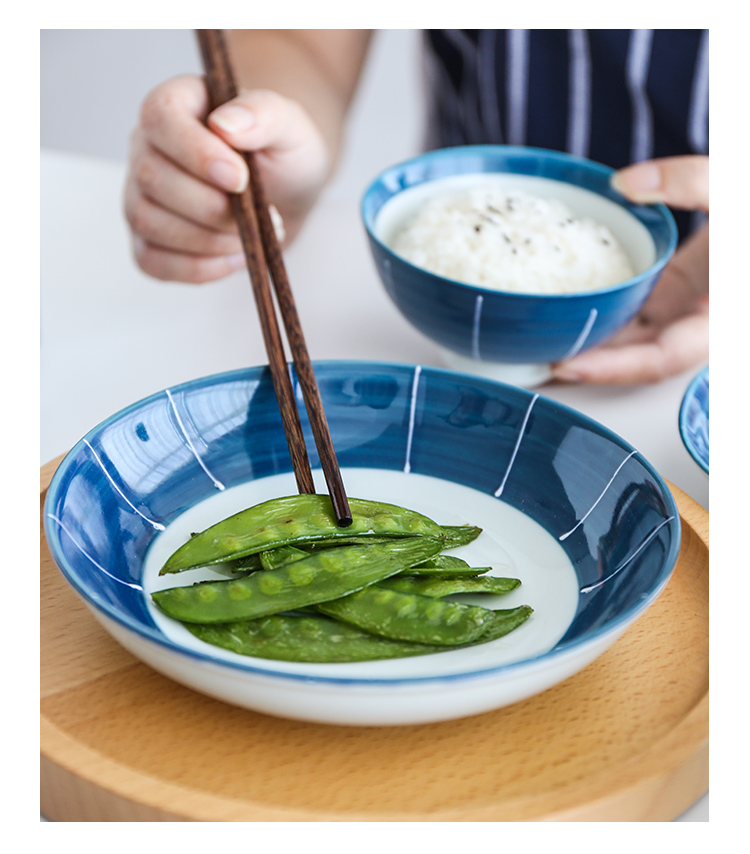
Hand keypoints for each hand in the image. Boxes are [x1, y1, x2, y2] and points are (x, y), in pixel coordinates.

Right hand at [124, 75, 329, 282]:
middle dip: (211, 207)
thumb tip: (224, 124)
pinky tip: (234, 257)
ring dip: (207, 239)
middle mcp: (147, 147)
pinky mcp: (148, 240)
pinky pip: (152, 261)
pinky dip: (198, 268)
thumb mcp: (291, 126)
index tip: (240, 178)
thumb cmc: (283, 154)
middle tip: (263, 215)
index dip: (196, 152)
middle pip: (151, 177)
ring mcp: (141, 196)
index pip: (160, 116)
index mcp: (177, 104)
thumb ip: (264, 113)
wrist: (288, 194)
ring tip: (252, 237)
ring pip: (148, 222)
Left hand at [552, 155, 708, 383]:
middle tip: (531, 362)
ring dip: (586, 344)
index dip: (612, 369)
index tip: (566, 365)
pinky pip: (630, 314)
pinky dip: (598, 315)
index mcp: (718, 318)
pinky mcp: (671, 294)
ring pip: (629, 340)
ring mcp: (682, 311)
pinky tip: (562, 310)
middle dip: (584, 364)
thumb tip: (625, 183)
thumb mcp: (736, 187)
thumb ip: (689, 180)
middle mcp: (697, 324)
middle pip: (634, 359)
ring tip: (534, 342)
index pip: (660, 360)